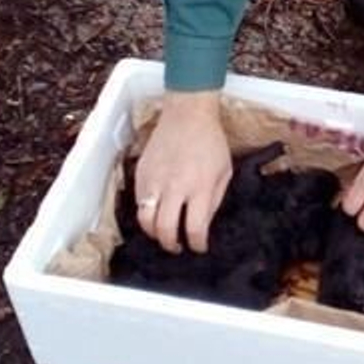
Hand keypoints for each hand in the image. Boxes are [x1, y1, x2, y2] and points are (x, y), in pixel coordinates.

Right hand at [133, 90, 231, 252]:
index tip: (199, 247)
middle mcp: (174, 187)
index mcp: (199, 187)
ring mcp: (154, 181)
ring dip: (154, 233)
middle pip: (165, 229)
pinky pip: (138, 203)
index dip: (197, 244)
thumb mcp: (224, 172)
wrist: (187, 115)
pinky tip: (156, 213)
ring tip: (164, 234)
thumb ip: (214, 201)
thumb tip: (203, 224)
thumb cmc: (210, 142)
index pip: (194, 228)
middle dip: (171, 245)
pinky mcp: (141, 174)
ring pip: (145, 220)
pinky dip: (146, 213)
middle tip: (178, 247)